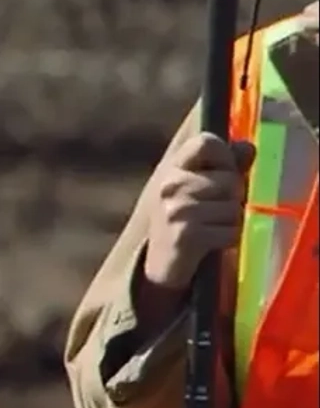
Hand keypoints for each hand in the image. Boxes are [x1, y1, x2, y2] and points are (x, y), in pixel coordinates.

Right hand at [141, 131, 255, 292]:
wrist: (160, 265)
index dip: (225, 157)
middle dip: (232, 198)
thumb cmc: (184, 221)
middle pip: (230, 180)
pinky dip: (229, 240)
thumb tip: (248, 147)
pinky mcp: (186, 235)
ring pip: (233, 207)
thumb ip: (225, 166)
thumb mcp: (198, 187)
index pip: (206, 142)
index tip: (221, 173)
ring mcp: (176, 210)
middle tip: (214, 212)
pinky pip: (231, 231)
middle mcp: (170, 186)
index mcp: (171, 169)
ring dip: (231, 221)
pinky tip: (211, 244)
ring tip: (211, 228)